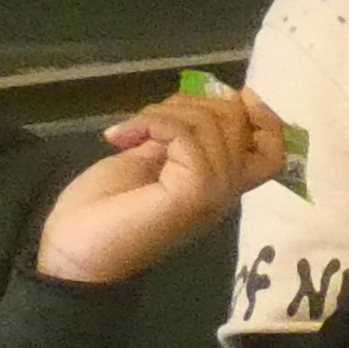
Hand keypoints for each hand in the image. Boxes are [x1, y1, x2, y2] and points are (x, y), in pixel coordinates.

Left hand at [35, 85, 284, 286]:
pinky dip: (150, 124)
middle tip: (148, 119)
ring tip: (129, 132)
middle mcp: (225, 192)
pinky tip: (119, 138)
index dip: (265, 118)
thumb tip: (200, 105)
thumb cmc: (102, 210)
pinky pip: (185, 134)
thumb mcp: (148, 160)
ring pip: (210, 123)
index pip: (272, 151)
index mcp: (218, 185)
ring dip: (162, 114)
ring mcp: (214, 193)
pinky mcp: (195, 192)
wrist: (75, 253)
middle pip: (238, 122)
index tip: (238, 95)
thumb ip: (178, 140)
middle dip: (192, 102)